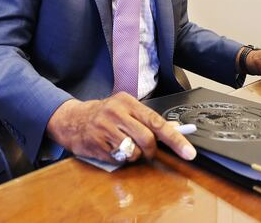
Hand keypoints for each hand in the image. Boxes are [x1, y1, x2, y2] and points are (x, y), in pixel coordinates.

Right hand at [45, 92, 196, 162]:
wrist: (71, 119)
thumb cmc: (104, 115)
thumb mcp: (124, 109)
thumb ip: (147, 120)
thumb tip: (174, 131)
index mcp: (127, 102)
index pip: (157, 122)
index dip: (175, 139)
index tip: (189, 152)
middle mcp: (115, 112)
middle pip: (147, 139)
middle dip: (150, 151)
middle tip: (147, 152)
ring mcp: (103, 128)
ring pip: (133, 152)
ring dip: (132, 155)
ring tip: (122, 146)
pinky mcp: (95, 143)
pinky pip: (117, 159)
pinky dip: (118, 158)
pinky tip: (109, 148)